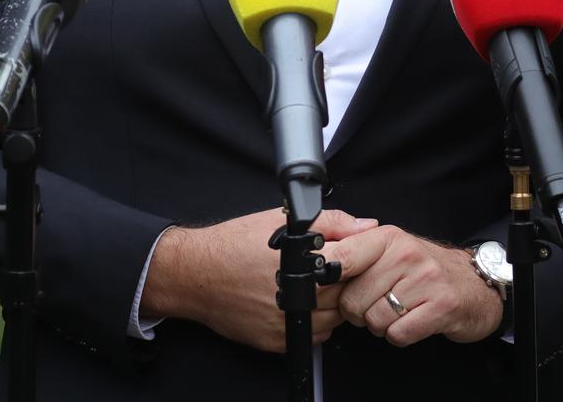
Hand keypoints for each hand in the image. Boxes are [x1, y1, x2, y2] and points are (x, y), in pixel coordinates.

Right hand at [140, 207, 375, 353]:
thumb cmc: (234, 244)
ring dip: (330, 305)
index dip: (354, 260)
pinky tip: (297, 302)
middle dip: (341, 281)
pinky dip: (313, 322)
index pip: (355, 267)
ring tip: (308, 285)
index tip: (344, 255)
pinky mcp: (279, 341)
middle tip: (322, 269)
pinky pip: (314, 336)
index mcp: (306, 263)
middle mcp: (300, 297)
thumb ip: (331, 222)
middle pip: (346, 294)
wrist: (197, 274)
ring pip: (333, 319)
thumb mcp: (281, 220)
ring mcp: (290, 323)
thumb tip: (366, 226)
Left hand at [325, 226, 500, 346]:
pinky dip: (398, 334)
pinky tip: (409, 320)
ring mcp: (426, 280)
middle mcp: (405, 254)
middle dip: (356, 311)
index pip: (342, 257)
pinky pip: (398, 334)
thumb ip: (354, 253)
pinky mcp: (441, 307)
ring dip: (379, 325)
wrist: (473, 284)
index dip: (324, 280)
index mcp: (387, 237)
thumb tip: (316, 260)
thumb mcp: (389, 250)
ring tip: (395, 310)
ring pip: (374, 320)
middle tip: (374, 303)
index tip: (319, 289)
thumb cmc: (423, 270)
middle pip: (353, 299)